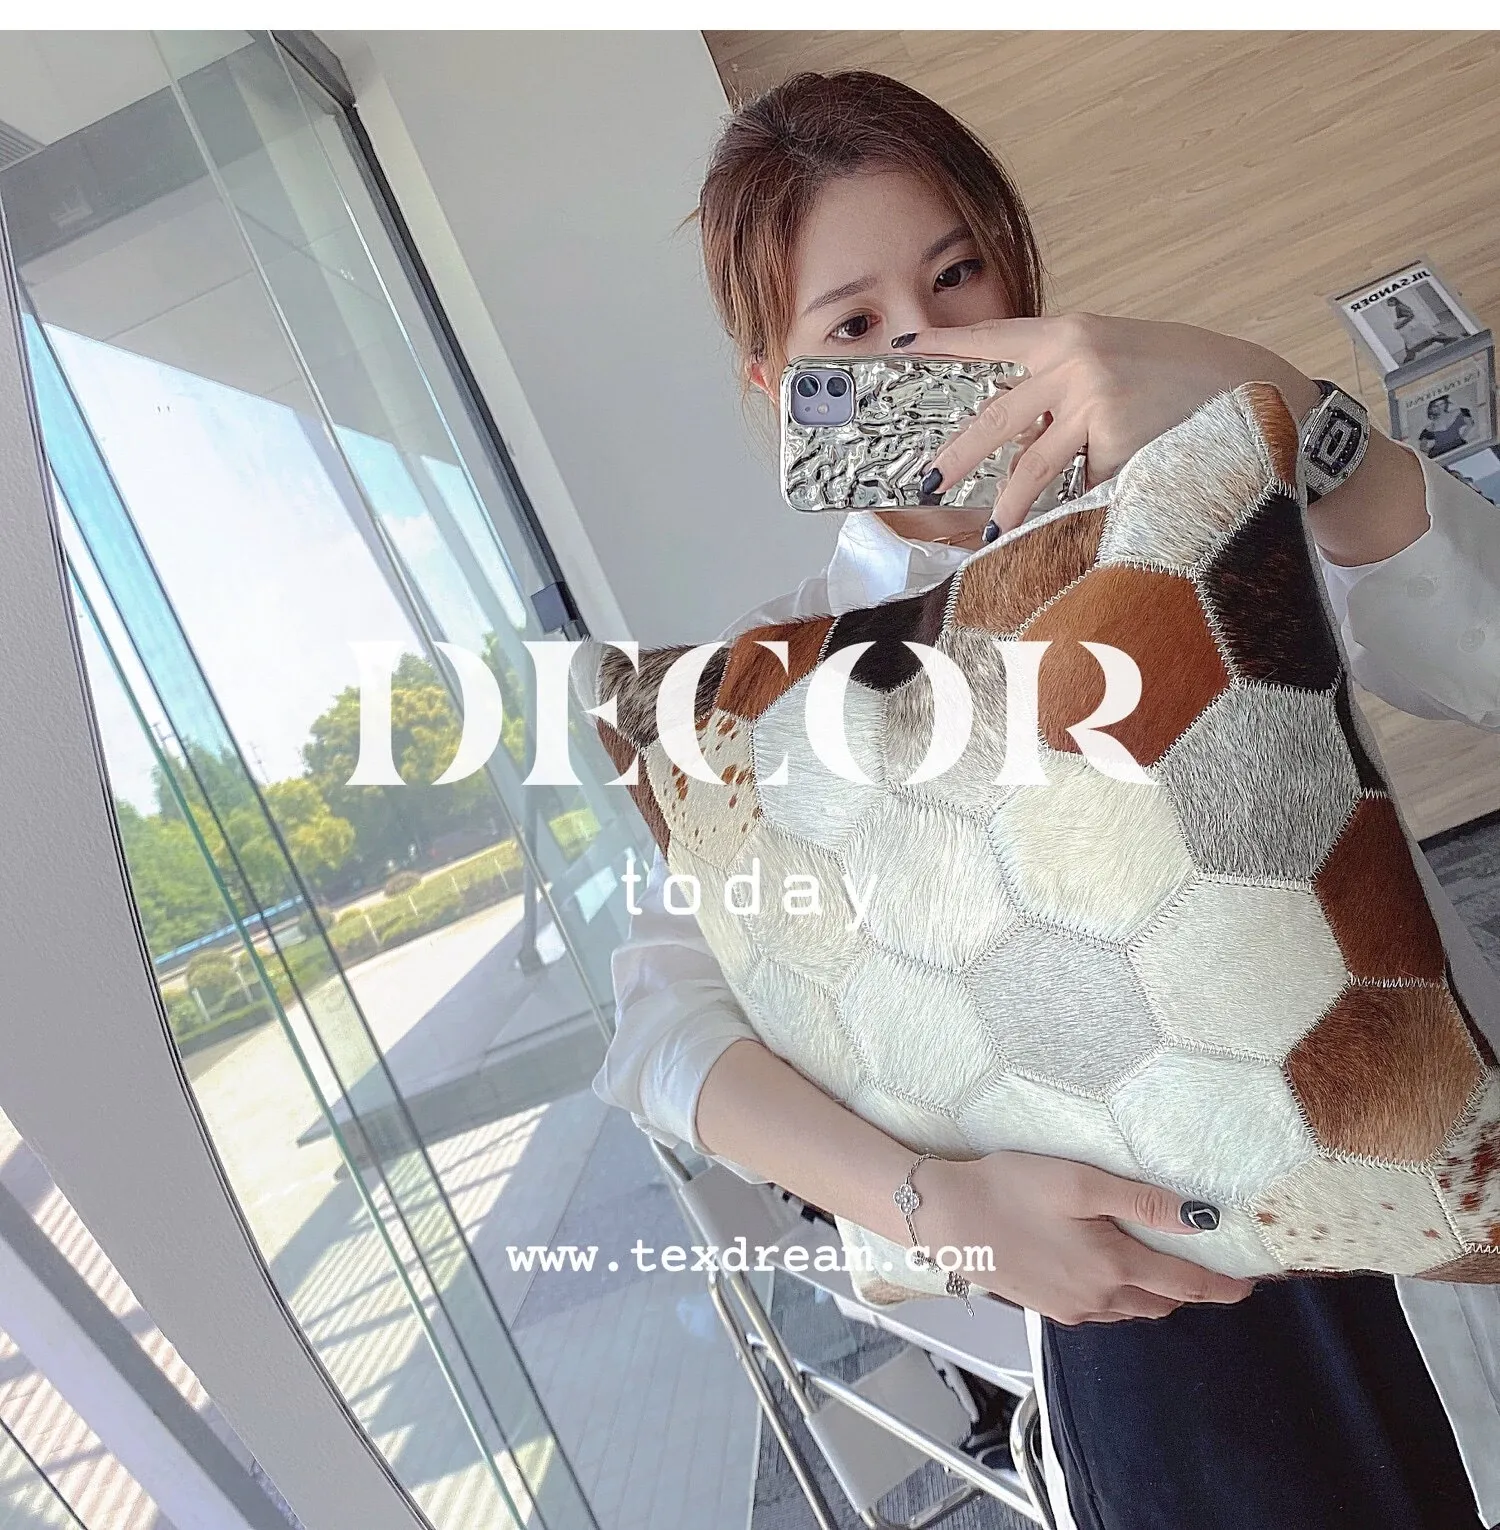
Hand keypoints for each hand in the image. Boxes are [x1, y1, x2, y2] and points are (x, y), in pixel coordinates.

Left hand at [899, 314, 1322, 533]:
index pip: (995, 338)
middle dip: (957, 453)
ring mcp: (1095, 403)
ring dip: (1008, 504)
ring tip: (991, 529)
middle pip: (996, 414)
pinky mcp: (1117, 444)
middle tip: (927, 482)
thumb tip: (1022, 429)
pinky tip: (1102, 510)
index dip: (946, 343)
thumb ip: (1070, 382)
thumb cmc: (1197, 380)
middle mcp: (1076, 362)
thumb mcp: (1126, 359)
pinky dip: (1082, 506)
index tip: (904, 345)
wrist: (1269, 393)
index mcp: (1073, 334)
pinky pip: (1083, 488)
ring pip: (1032, 466)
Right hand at [913, 1149, 1256, 1324]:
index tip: (1251, 1284)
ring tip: (1169, 1270)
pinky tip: (1113, 1274)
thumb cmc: (1008, 1188)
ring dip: (1157, 1295)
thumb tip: (1202, 1219)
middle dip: (1192, 1291)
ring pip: (1133, 1310)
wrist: (945, 1217)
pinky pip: (1103, 1311)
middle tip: (1213, 1273)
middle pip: (1163, 1303)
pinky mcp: (1048, 1308)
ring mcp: (1071, 1309)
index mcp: (1112, 1266)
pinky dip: (1123, 1298)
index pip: (1186, 1284)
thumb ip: (1142, 1201)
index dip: (1223, 1285)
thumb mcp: (1079, 1181)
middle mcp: (1098, 1298)